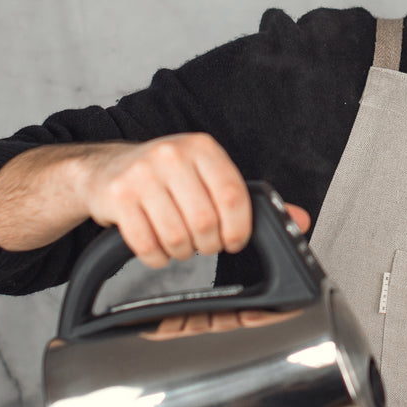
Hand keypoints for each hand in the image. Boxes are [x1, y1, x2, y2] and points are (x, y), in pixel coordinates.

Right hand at [76, 134, 309, 268]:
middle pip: (205, 222)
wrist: (105, 168)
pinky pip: (146, 245)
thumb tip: (301, 220)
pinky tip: (159, 249)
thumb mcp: (208, 176)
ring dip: (183, 253)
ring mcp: (141, 175)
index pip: (233, 196)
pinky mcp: (117, 197)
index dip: (239, 229)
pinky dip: (157, 258)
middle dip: (209, 245)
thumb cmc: (165, 175)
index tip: (235, 241)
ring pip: (177, 237)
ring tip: (181, 245)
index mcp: (202, 148)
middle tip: (205, 245)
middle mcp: (171, 155)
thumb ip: (251, 200)